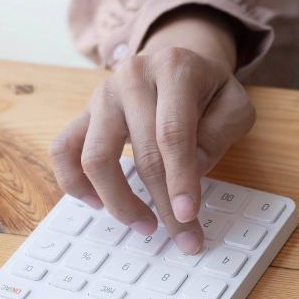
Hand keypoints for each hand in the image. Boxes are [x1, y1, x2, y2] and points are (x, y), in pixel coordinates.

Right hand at [50, 7, 254, 252]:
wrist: (178, 61)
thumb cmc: (210, 90)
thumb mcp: (235, 104)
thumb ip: (220, 133)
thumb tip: (192, 171)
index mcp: (175, 69)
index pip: (174, 133)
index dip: (180, 179)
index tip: (187, 215)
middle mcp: (132, 77)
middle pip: (141, 152)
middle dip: (161, 202)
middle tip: (182, 238)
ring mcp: (101, 95)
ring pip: (96, 158)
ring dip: (119, 201)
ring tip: (145, 225)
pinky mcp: (83, 113)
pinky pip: (63, 151)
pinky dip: (74, 183)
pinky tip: (98, 204)